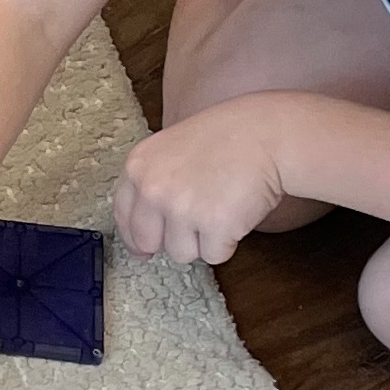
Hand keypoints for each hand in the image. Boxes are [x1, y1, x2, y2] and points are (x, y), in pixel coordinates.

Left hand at [118, 97, 294, 264]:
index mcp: (139, 167)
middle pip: (147, 243)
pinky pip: (214, 255)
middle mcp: (154, 189)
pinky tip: (236, 213)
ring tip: (220, 208)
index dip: (136, 234)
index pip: (122, 217)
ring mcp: (182, 209)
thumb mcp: (171, 150)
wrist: (267, 134)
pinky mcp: (214, 226)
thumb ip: (153, 184)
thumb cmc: (226, 138)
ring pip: (181, 253)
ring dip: (202, 240)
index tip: (146, 245)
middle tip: (195, 222)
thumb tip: (142, 237)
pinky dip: (228, 242)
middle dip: (170, 239)